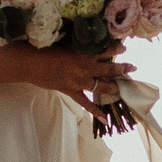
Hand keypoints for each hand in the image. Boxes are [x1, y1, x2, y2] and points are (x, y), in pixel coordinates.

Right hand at [10, 44, 131, 119]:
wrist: (28, 63)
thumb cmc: (43, 48)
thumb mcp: (63, 43)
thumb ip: (76, 46)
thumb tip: (86, 45)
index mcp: (83, 52)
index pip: (105, 51)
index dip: (115, 50)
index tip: (123, 49)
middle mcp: (85, 67)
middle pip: (109, 69)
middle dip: (122, 69)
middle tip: (132, 67)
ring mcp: (79, 81)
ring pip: (102, 85)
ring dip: (114, 86)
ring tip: (123, 86)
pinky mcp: (71, 91)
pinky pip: (86, 103)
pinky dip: (95, 110)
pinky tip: (105, 118)